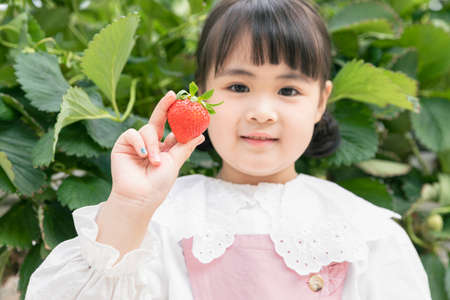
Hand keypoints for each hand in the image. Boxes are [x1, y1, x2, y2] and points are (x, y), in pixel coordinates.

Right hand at [109, 90, 204, 211]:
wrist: (140, 197)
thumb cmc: (158, 183)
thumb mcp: (175, 162)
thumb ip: (185, 146)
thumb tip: (200, 135)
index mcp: (165, 147)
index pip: (172, 127)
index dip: (178, 116)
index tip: (187, 103)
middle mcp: (151, 142)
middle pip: (158, 119)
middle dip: (165, 106)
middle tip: (172, 95)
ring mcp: (137, 143)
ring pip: (147, 129)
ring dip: (152, 145)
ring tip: (154, 161)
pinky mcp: (124, 144)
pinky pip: (132, 134)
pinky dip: (139, 142)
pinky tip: (142, 155)